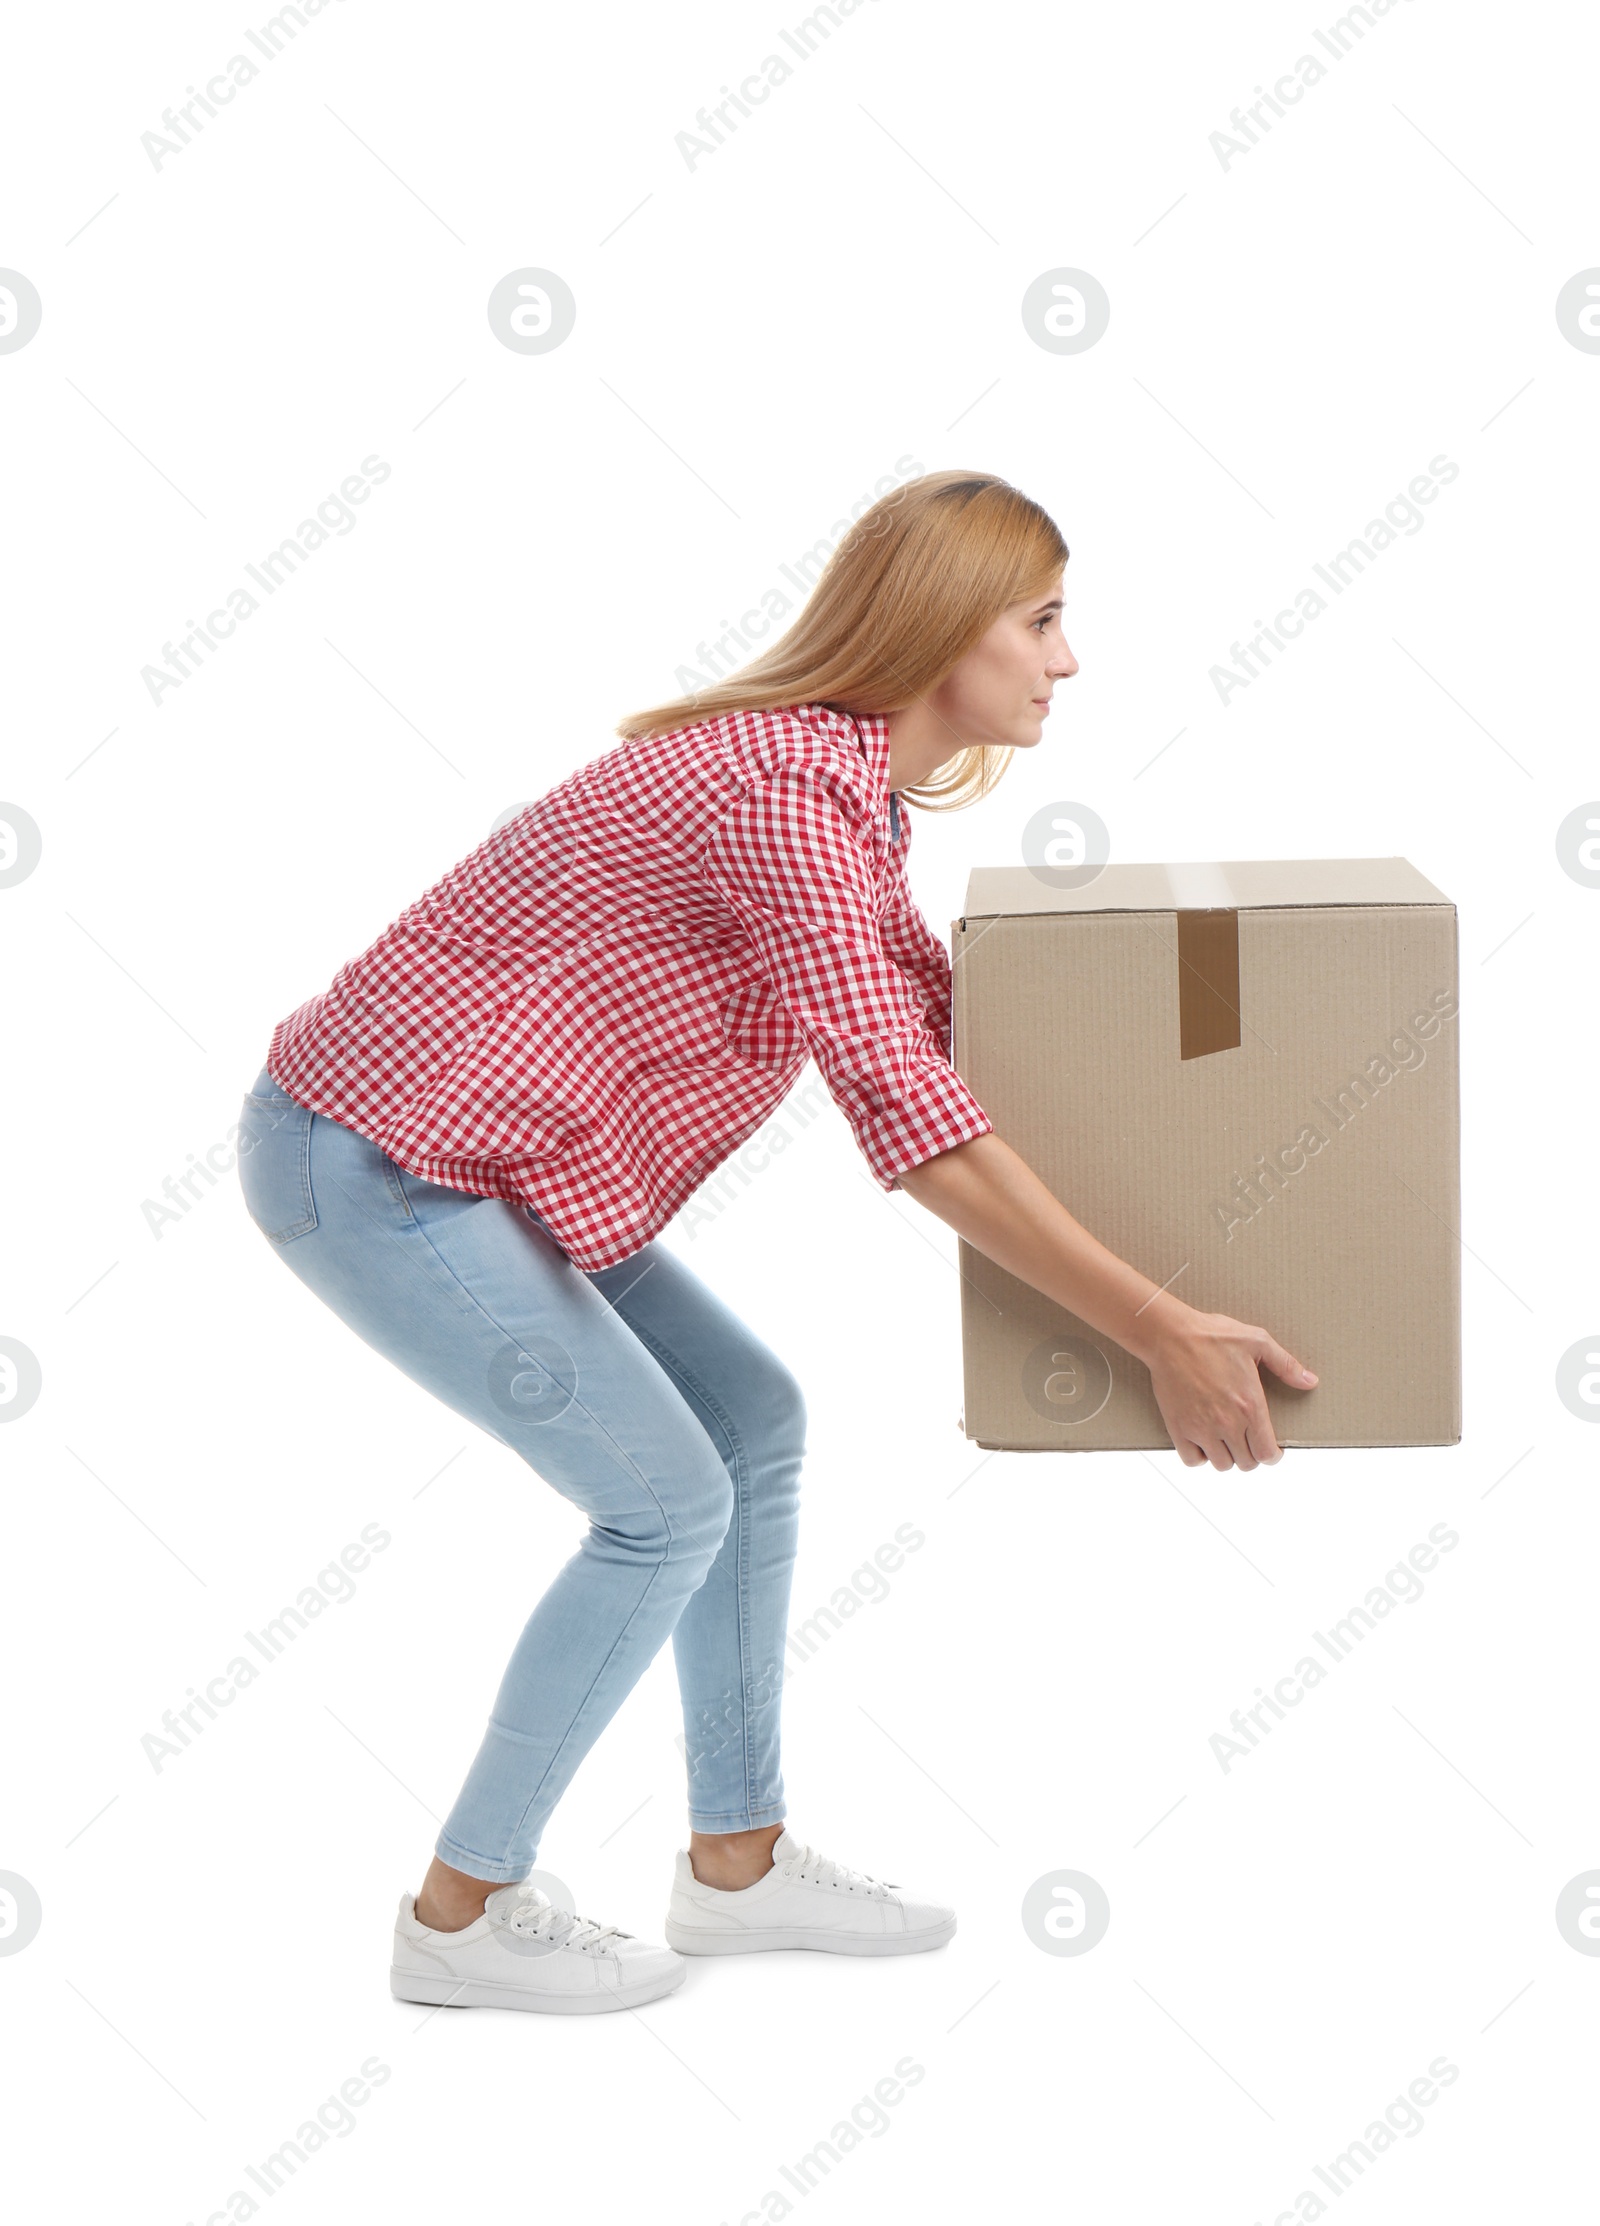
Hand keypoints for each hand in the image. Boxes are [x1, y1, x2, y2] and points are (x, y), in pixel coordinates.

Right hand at [1140, 1305, 1317, 1469]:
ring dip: (1226, 1456)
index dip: (1272, 1456)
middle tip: (1247, 1441)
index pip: (1267, 1454)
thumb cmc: (1213, 1335)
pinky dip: (1199, 1456)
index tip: (1270, 1450)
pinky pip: (1192, 1460)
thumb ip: (1286, 1364)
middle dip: (1250, 1455)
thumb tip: (1311, 1382)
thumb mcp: (1257, 1341)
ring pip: (1221, 1465)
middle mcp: (1228, 1423)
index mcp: (1250, 1406)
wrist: (1171, 1335)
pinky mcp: (1178, 1428)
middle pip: (1246, 1463)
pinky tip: (1202, 1441)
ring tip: (1225, 1441)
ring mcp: (1201, 1428)